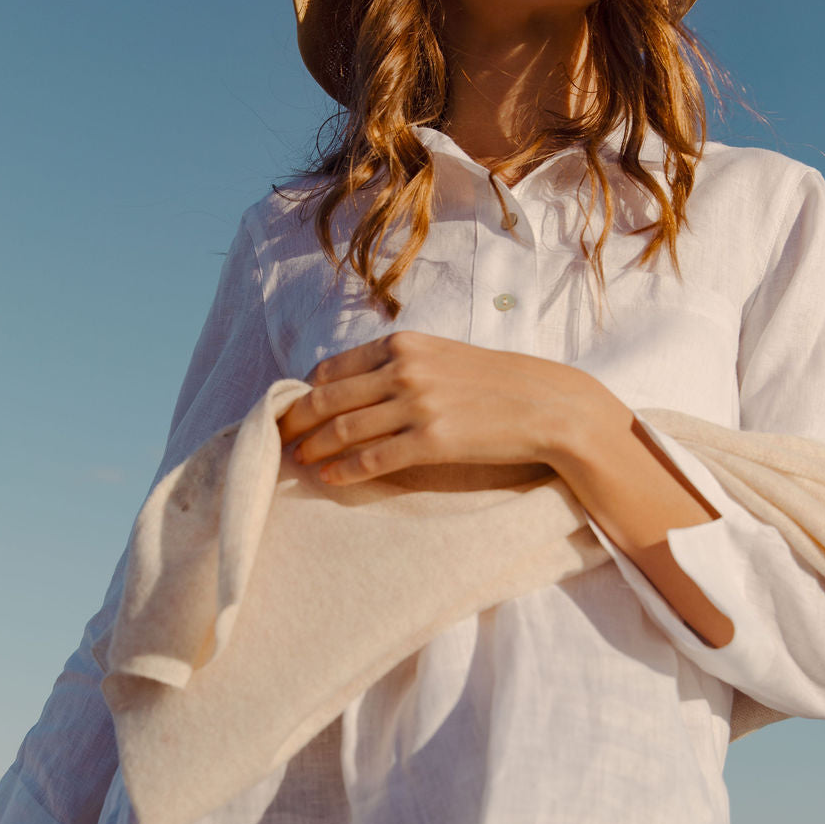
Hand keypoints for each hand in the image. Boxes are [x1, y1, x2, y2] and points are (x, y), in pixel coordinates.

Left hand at [277, 330, 597, 484]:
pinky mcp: (433, 440)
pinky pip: (373, 458)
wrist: (549, 405)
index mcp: (404, 344)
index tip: (293, 409)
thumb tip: (360, 386)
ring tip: (298, 460)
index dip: (306, 391)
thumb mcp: (444, 357)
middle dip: (295, 420)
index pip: (334, 368)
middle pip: (328, 398)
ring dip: (313, 447)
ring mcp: (417, 404)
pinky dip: (344, 470)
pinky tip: (330, 478)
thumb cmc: (498, 383)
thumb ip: (402, 365)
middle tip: (276, 438)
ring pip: (343, 429)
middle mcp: (404, 369)